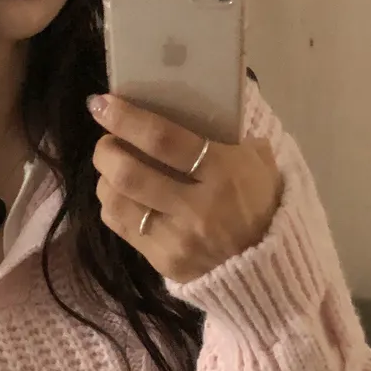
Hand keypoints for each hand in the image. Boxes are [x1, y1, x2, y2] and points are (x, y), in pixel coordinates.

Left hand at [90, 95, 283, 291]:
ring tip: (111, 170)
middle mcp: (195, 209)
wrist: (269, 267)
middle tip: (106, 142)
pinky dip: (114, 207)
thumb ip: (226, 134)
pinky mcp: (165, 264)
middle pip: (130, 174)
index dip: (126, 119)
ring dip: (105, 181)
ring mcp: (177, 241)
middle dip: (107, 151)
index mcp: (221, 173)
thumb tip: (190, 105)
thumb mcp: (256, 161)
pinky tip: (120, 196)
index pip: (163, 140)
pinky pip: (124, 230)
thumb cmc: (260, 202)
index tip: (102, 104)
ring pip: (119, 204)